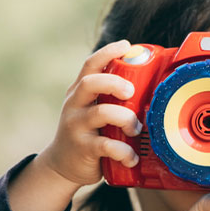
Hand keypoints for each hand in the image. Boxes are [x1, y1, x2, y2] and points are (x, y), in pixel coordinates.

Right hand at [38, 39, 143, 186]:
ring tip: (135, 129)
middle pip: (90, 83)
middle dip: (114, 83)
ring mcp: (76, 126)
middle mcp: (75, 105)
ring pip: (101, 113)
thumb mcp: (92, 110)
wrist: (62, 165)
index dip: (107, 52)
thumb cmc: (87, 133)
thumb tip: (147, 85)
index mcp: (79, 92)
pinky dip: (124, 151)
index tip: (126, 45)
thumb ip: (110, 98)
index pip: (90, 64)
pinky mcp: (82, 148)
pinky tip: (131, 157)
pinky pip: (107, 145)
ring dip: (126, 119)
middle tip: (131, 92)